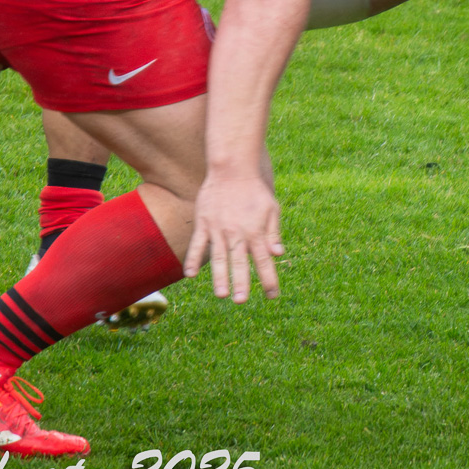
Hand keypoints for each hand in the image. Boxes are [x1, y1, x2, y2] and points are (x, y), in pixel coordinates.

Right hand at [184, 173, 283, 302]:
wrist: (233, 167)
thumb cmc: (254, 190)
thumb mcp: (271, 209)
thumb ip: (273, 233)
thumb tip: (278, 254)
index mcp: (256, 232)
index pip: (264, 260)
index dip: (269, 279)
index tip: (272, 296)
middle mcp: (237, 233)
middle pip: (240, 262)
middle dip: (242, 282)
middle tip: (241, 301)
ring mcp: (218, 228)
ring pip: (218, 256)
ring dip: (219, 276)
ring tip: (221, 294)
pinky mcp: (204, 222)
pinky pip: (197, 244)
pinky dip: (192, 259)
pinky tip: (189, 275)